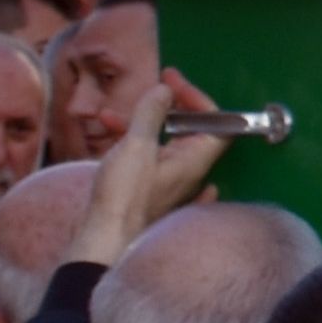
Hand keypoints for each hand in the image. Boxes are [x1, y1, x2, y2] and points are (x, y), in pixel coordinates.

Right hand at [64, 71, 227, 268]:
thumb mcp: (136, 146)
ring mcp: (167, 181)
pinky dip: (130, 140)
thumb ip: (151, 114)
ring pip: (162, 141)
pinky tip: (108, 130)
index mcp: (194, 160)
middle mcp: (186, 171)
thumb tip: (164, 91)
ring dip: (140, 122)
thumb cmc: (124, 196)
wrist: (104, 238)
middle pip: (189, 129)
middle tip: (151, 88)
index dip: (199, 99)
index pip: (217, 123)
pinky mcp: (147, 188)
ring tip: (110, 115)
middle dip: (167, 105)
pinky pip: (146, 157)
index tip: (172, 83)